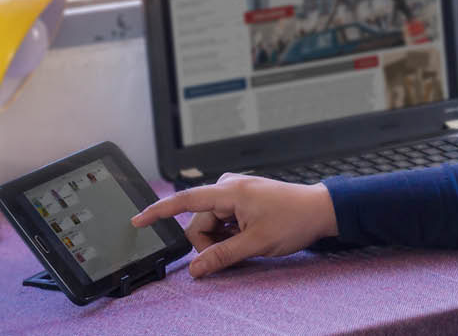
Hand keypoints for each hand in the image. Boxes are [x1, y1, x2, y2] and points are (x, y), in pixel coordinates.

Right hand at [131, 174, 338, 277]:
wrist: (320, 210)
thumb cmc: (294, 220)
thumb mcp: (256, 244)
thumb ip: (222, 256)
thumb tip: (196, 270)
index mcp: (229, 191)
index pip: (185, 201)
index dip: (159, 212)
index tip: (137, 219)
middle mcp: (228, 187)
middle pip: (199, 223)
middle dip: (210, 243)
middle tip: (235, 252)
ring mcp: (234, 192)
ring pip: (211, 225)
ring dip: (222, 240)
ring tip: (248, 243)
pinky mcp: (241, 199)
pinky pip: (223, 221)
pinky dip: (229, 234)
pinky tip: (247, 237)